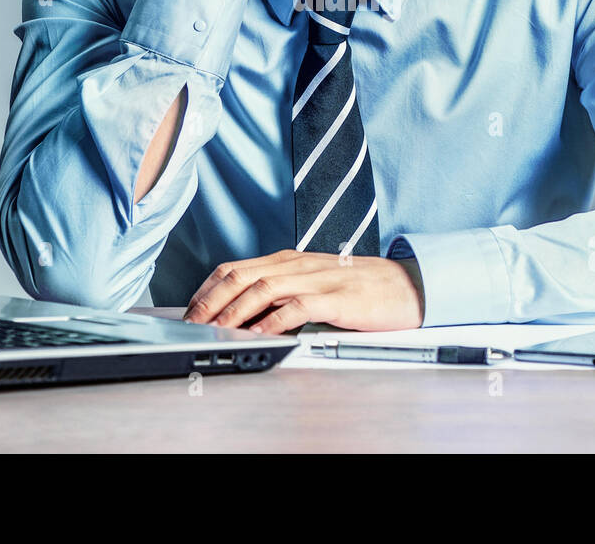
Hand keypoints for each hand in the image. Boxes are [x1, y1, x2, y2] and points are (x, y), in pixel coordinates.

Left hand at [182, 249, 424, 333]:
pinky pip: (296, 307)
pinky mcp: (334, 298)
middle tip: (192, 323)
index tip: (189, 310)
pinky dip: (272, 321)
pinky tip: (259, 334)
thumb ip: (281, 292)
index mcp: (288, 260)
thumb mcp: (312, 282)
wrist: (404, 285)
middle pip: (240, 276)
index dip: (206, 289)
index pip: (234, 267)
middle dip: (210, 301)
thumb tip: (243, 312)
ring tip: (216, 329)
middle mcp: (297, 265)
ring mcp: (315, 279)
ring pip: (262, 289)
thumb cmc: (358, 287)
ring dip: (233, 311)